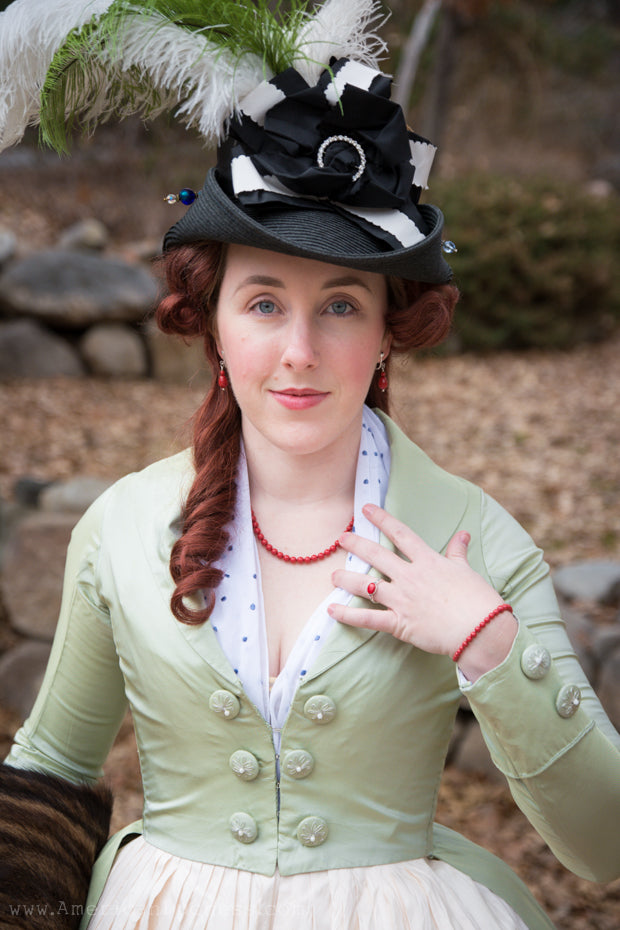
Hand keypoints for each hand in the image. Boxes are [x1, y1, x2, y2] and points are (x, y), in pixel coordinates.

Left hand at [329, 503, 516, 676]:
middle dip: (356, 545)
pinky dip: (348, 616)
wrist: (481, 629)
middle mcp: (410, 576)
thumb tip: (463, 533)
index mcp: (428, 561)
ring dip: (347, 579)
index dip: (382, 519)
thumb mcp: (466, 570)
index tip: (366, 509)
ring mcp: (402, 599)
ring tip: (333, 575)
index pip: (400, 534)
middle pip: (377, 555)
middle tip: (340, 538)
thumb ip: (458, 551)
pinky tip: (332, 610)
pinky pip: (368, 618)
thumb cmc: (477, 599)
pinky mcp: (399, 623)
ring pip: (367, 585)